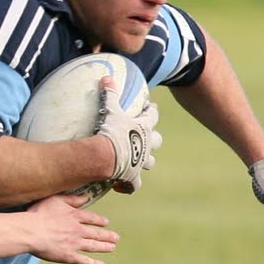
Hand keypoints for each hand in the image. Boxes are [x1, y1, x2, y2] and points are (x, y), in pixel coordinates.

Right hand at [24, 194, 118, 263]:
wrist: (31, 232)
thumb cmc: (40, 214)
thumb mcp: (56, 200)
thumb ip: (72, 199)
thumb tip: (86, 198)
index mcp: (75, 216)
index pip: (92, 218)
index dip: (100, 221)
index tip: (106, 223)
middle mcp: (78, 230)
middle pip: (96, 233)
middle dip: (107, 236)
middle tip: (116, 238)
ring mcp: (74, 244)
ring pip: (93, 246)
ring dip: (104, 247)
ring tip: (112, 248)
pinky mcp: (68, 256)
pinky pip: (84, 261)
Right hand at [94, 77, 161, 192]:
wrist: (109, 156)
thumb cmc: (112, 131)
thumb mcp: (110, 110)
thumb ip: (110, 94)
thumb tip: (106, 77)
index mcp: (144, 127)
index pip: (153, 115)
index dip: (152, 111)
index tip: (152, 106)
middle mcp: (146, 145)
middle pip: (156, 141)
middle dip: (153, 139)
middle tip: (147, 137)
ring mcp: (141, 162)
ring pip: (149, 162)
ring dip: (144, 161)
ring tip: (137, 162)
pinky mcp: (133, 177)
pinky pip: (134, 184)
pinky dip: (129, 186)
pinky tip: (122, 186)